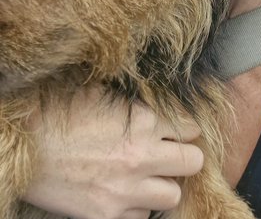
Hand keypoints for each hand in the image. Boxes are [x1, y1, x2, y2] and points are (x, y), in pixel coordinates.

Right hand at [23, 86, 203, 218]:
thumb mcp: (105, 95)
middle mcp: (142, 156)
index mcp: (144, 121)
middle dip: (185, 157)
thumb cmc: (62, 113)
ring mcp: (126, 190)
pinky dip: (136, 207)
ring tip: (148, 177)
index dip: (186, 130)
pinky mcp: (107, 216)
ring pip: (173, 195)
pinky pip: (141, 217)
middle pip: (193, 162)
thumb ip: (137, 104)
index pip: (191, 128)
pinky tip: (124, 194)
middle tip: (171, 155)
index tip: (178, 132)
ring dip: (163, 185)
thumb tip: (157, 102)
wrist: (26, 146)